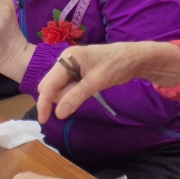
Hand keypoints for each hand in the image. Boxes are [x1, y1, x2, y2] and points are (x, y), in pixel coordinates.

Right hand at [38, 42, 179, 121]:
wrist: (135, 57)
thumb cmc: (117, 65)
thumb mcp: (97, 81)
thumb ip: (76, 96)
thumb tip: (58, 114)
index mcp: (68, 58)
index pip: (48, 84)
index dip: (44, 103)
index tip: (44, 121)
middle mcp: (65, 60)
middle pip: (49, 86)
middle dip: (58, 98)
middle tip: (81, 97)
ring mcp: (71, 65)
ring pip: (58, 88)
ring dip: (67, 95)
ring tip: (89, 88)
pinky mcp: (77, 71)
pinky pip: (67, 86)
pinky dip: (73, 92)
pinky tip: (88, 88)